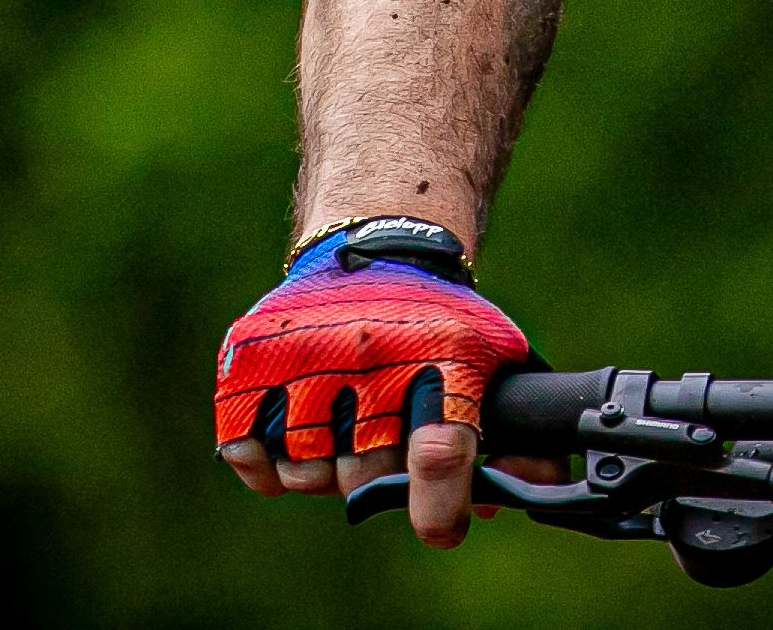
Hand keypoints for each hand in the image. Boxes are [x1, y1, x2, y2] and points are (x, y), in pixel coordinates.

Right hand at [211, 233, 533, 547]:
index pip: (438, 451)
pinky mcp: (248, 359)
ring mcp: (303, 353)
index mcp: (440, 353)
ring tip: (340, 425)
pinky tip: (291, 429)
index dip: (438, 507)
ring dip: (323, 468)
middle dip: (377, 477)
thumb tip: (526, 493)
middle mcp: (370, 351)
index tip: (440, 528)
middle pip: (365, 474)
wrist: (374, 244)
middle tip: (382, 442)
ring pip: (305, 472)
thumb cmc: (439, 319)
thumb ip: (519, 432)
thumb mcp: (494, 357)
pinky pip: (246, 453)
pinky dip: (266, 462)